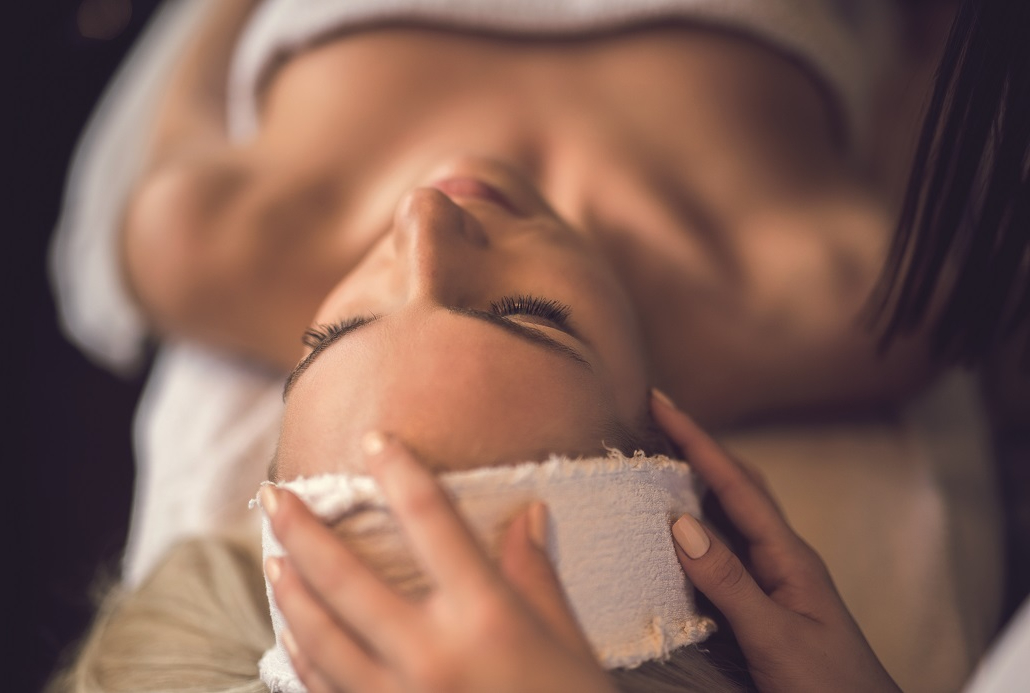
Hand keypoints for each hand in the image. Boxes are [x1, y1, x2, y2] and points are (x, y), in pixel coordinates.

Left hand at [261, 432, 616, 692]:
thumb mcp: (568, 644)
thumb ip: (535, 578)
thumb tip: (528, 516)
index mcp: (487, 618)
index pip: (432, 524)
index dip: (401, 473)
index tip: (376, 441)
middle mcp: (432, 654)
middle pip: (347, 580)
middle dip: (303, 532)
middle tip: (274, 495)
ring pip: (322, 637)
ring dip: (291, 594)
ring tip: (273, 559)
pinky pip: (327, 690)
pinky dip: (305, 657)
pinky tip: (295, 635)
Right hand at [652, 390, 901, 692]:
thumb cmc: (829, 685)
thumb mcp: (775, 636)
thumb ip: (729, 582)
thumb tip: (680, 522)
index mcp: (788, 556)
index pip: (736, 484)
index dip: (696, 441)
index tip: (661, 402)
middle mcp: (782, 558)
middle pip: (738, 486)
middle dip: (699, 449)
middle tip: (658, 419)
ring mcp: (776, 579)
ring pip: (733, 514)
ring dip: (699, 482)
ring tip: (661, 460)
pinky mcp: (767, 601)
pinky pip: (728, 548)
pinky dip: (701, 524)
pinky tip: (681, 532)